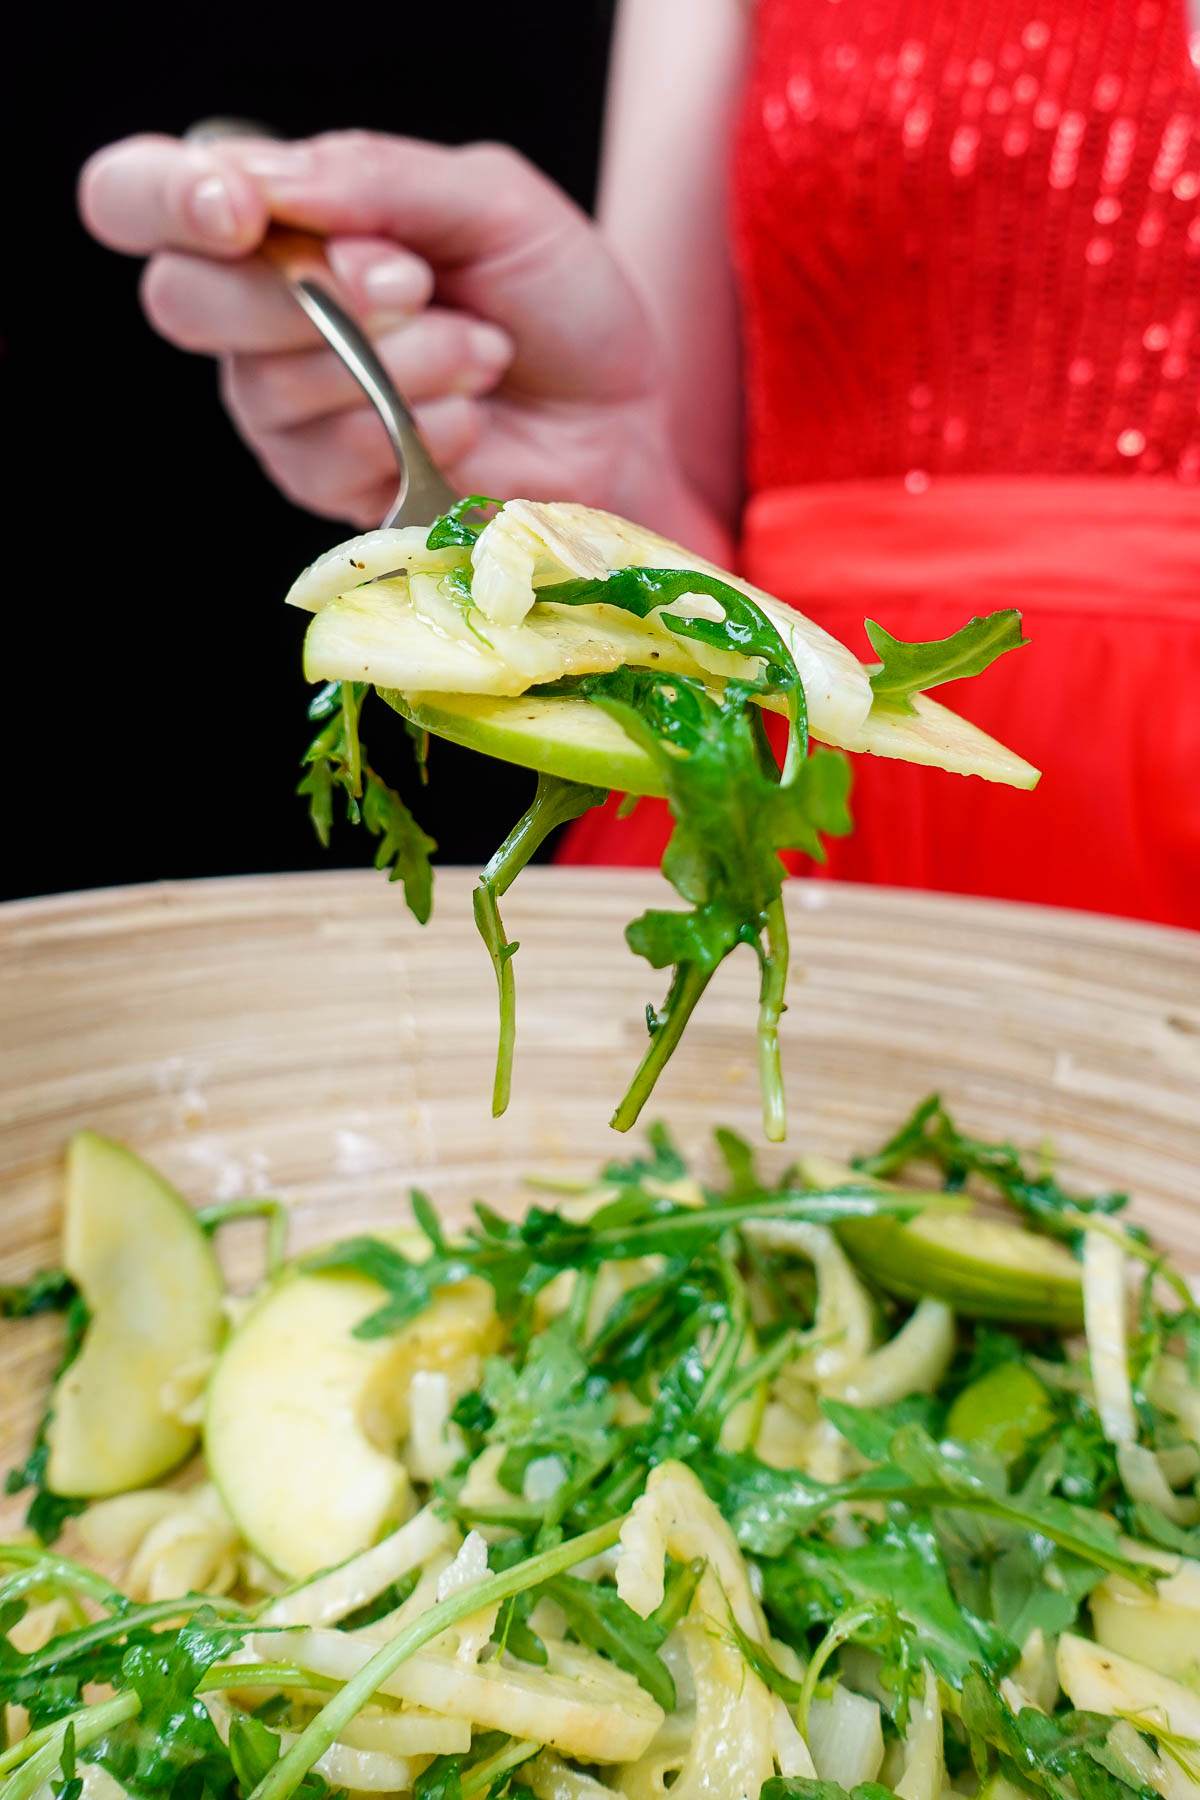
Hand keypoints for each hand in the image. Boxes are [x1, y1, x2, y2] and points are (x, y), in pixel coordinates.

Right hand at [78, 130, 718, 544]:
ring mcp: (283, 411)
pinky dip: (416, 430)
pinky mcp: (327, 490)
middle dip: (311, 291)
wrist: (620, 422)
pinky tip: (469, 418)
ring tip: (480, 351)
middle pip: (183, 300)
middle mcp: (255, 317)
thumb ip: (380, 178)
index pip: (140, 196)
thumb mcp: (490, 203)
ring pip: (269, 386)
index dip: (169, 199)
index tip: (248, 215)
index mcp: (277, 221)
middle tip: (416, 282)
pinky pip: (328, 457)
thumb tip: (269, 183)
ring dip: (398, 364)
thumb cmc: (557, 307)